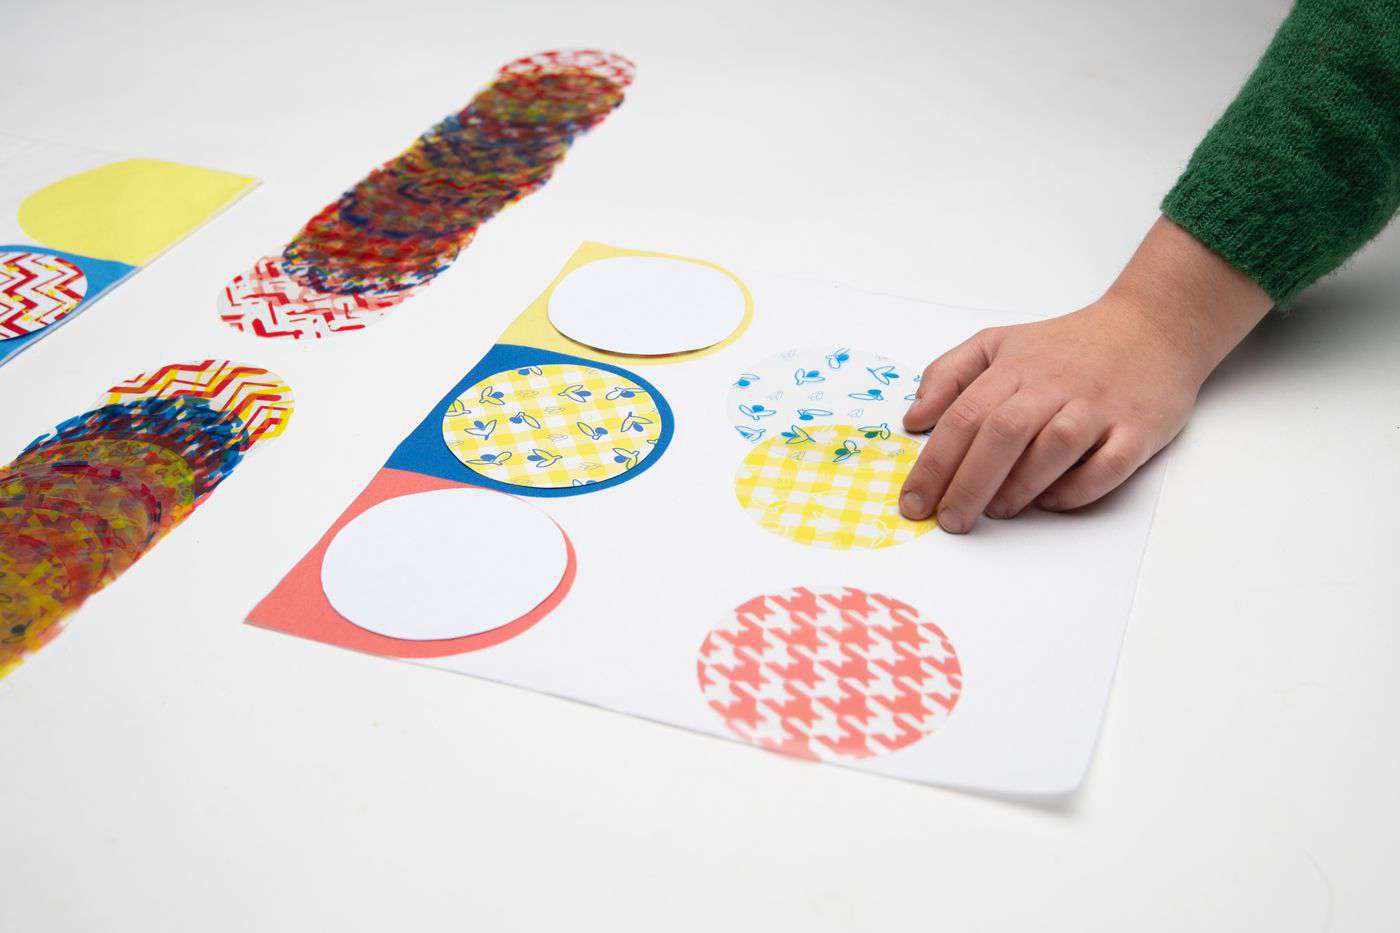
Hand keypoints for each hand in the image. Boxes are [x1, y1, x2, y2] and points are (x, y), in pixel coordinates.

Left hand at [898, 216, 1273, 532]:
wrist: (1151, 327)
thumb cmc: (1065, 346)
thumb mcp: (998, 342)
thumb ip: (948, 375)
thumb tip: (914, 420)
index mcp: (1014, 369)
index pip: (964, 416)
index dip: (934, 464)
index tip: (914, 503)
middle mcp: (1053, 386)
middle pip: (1002, 434)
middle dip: (968, 483)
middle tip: (950, 521)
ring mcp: (1097, 408)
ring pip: (1054, 447)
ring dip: (1021, 485)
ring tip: (997, 510)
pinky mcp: (1137, 429)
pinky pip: (1108, 465)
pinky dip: (1079, 488)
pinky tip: (1052, 501)